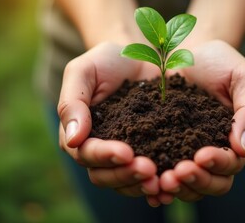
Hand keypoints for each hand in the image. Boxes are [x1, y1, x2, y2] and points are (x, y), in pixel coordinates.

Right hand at [57, 42, 160, 201]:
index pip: (86, 154)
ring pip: (126, 182)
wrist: (140, 58)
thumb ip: (72, 103)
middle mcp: (100, 151)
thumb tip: (73, 139)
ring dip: (142, 184)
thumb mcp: (83, 72)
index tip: (126, 152)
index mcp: (80, 134)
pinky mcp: (149, 155)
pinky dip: (159, 185)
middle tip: (149, 169)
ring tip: (163, 180)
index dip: (104, 156)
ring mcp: (125, 156)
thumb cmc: (107, 62)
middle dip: (125, 174)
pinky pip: (150, 177)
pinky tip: (172, 184)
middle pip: (105, 176)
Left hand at [160, 40, 244, 201]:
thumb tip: (244, 148)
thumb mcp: (243, 76)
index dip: (219, 163)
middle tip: (176, 173)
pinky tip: (146, 185)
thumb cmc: (218, 61)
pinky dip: (157, 186)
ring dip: (177, 188)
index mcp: (236, 140)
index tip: (201, 156)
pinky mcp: (165, 151)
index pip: (232, 163)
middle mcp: (214, 153)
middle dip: (196, 181)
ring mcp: (188, 155)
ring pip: (189, 186)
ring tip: (159, 181)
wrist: (183, 52)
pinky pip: (163, 176)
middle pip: (213, 184)